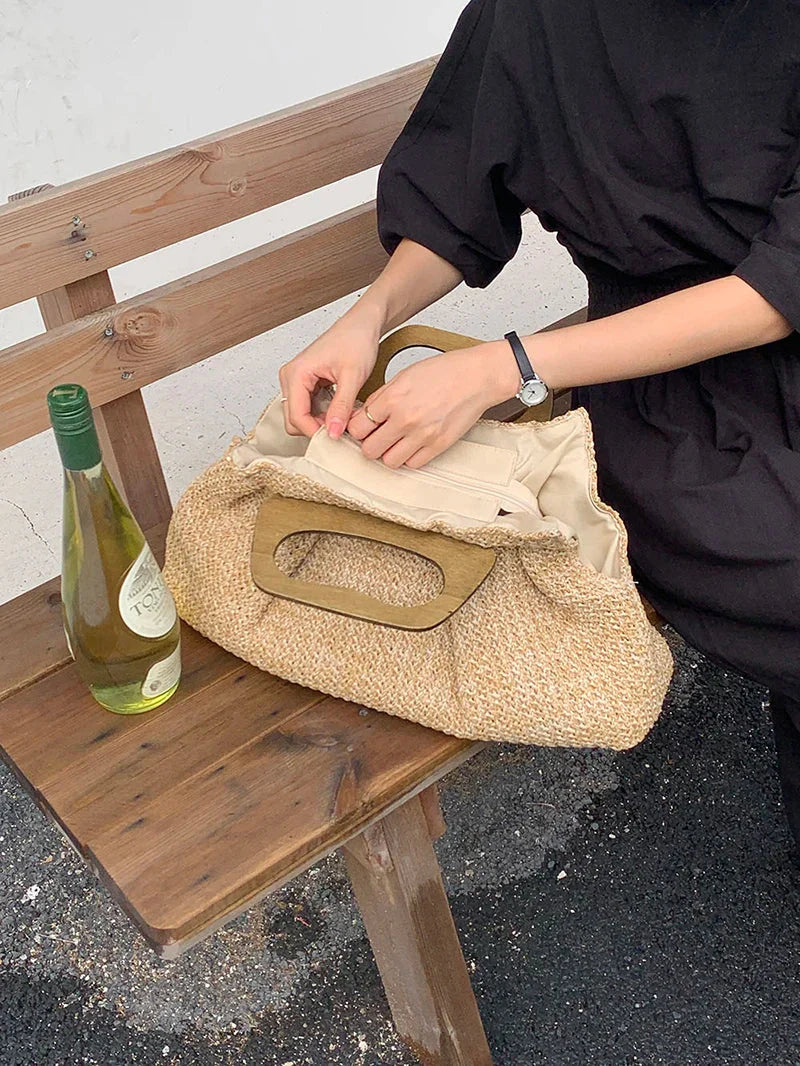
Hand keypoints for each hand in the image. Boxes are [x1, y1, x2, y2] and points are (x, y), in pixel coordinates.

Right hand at [279, 313, 382, 438]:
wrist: (362, 325)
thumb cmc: (356, 340)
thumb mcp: (353, 376)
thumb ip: (341, 407)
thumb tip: (333, 432)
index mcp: (296, 373)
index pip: (296, 416)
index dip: (315, 432)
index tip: (336, 438)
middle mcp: (291, 377)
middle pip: (294, 420)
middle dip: (316, 428)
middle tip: (341, 429)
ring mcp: (296, 381)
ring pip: (301, 416)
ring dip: (320, 422)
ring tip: (343, 418)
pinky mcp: (306, 384)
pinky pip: (308, 408)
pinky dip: (323, 414)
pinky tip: (340, 411)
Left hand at [346, 340, 519, 468]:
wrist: (476, 377)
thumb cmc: (444, 372)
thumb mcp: (403, 376)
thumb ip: (381, 398)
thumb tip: (362, 415)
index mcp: (393, 399)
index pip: (358, 427)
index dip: (357, 428)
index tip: (362, 427)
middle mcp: (405, 420)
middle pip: (369, 450)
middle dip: (370, 443)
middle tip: (377, 436)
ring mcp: (423, 435)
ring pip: (389, 461)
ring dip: (388, 453)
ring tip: (395, 441)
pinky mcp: (438, 446)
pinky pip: (412, 464)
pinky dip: (409, 457)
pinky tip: (412, 444)